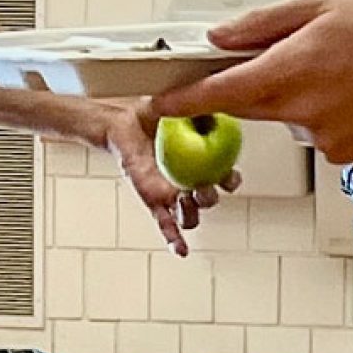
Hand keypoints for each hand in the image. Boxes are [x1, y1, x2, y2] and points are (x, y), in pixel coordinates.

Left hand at [101, 99, 241, 257]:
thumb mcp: (180, 108)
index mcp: (203, 161)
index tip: (230, 177)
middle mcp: (191, 181)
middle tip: (203, 186)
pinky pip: (165, 224)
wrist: (122, 123)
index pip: (226, 176)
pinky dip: (174, 239)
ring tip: (185, 201)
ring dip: (192, 214)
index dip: (231, 180)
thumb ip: (200, 108)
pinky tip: (181, 251)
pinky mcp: (154, 202)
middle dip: (210, 198)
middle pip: (209, 200)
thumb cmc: (152, 115)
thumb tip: (217, 101)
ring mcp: (173, 194)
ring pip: (191, 215)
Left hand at [142, 0, 352, 164]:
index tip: (158, 103)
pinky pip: (311, 132)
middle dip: (247, 84)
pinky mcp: (341, 152)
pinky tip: (349, 91)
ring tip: (336, 67)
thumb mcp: (318, 2)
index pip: (220, 93)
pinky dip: (319, 113)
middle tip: (281, 57)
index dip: (183, 101)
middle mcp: (302, 109)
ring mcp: (322, 137)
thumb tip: (217, 38)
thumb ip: (261, 24)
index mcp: (291, 69)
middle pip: (248, 104)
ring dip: (291, 95)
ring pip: (282, 117)